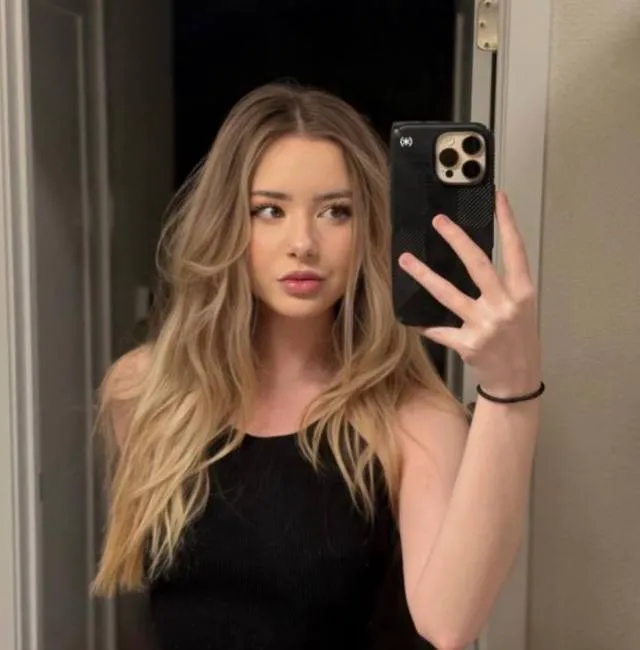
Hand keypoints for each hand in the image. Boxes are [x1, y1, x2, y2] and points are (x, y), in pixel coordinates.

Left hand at [398, 191, 540, 397]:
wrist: (517, 380)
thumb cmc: (519, 340)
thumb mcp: (521, 309)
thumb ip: (504, 286)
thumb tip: (474, 259)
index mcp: (522, 293)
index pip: (515, 251)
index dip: (508, 222)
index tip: (498, 198)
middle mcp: (504, 306)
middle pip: (478, 264)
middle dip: (457, 240)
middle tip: (438, 221)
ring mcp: (485, 325)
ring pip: (448, 294)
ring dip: (424, 275)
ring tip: (405, 260)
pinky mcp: (467, 344)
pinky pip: (439, 330)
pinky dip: (425, 325)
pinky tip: (412, 320)